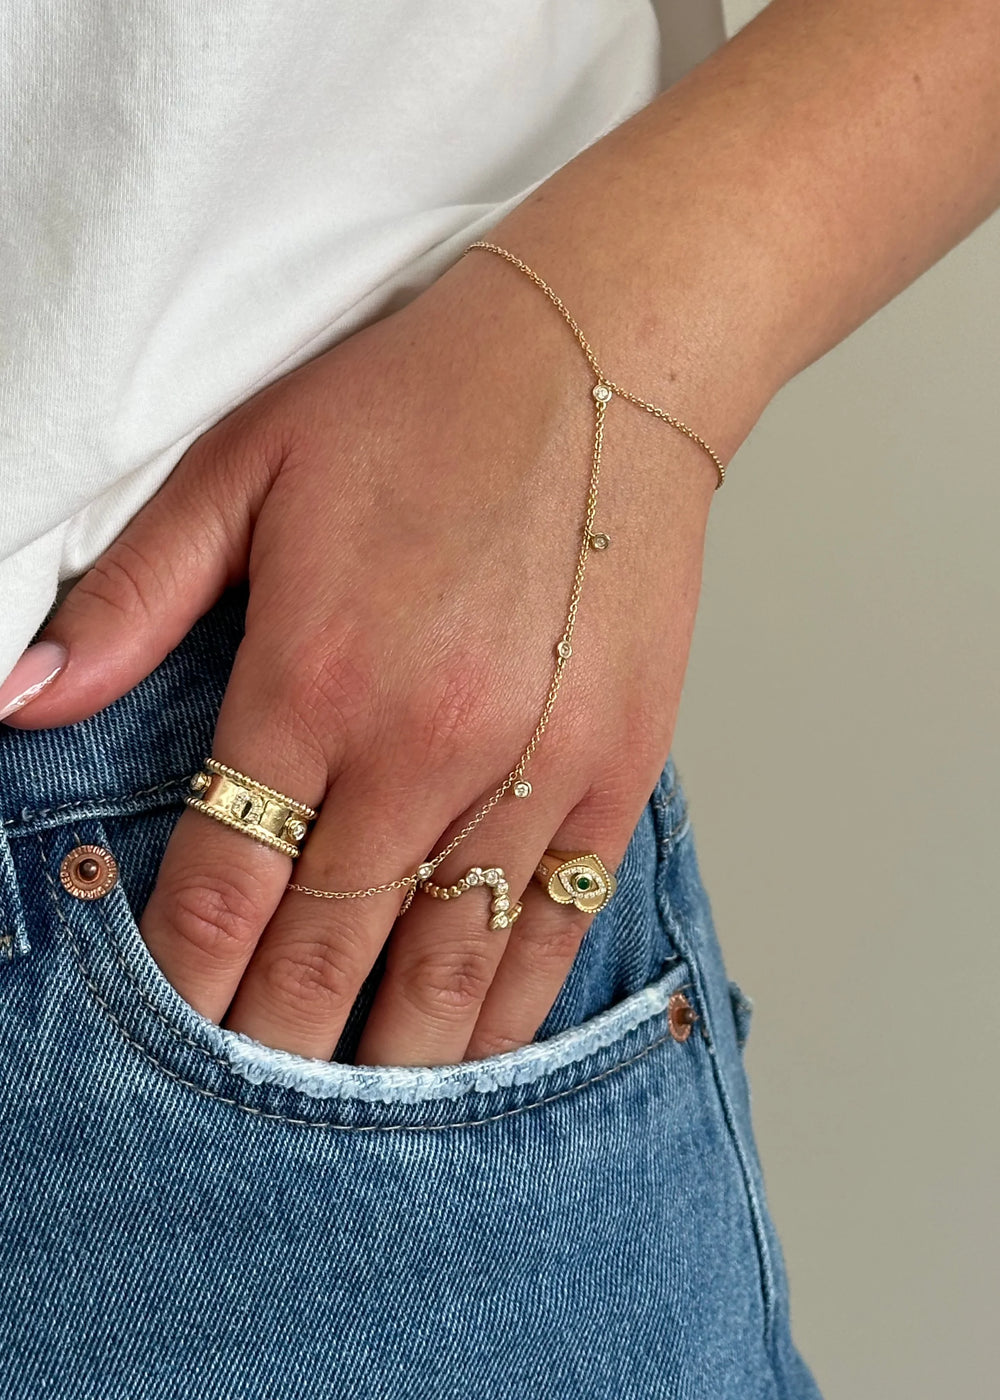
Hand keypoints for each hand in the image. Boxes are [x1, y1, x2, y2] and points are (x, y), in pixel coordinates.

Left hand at [4, 247, 718, 1065]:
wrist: (606, 364)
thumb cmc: (424, 403)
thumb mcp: (247, 465)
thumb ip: (134, 594)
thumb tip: (24, 697)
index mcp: (319, 674)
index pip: (225, 881)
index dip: (182, 983)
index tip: (160, 1050)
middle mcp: (427, 746)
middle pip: (328, 948)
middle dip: (274, 1046)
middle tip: (242, 1117)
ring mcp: (533, 768)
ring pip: (447, 966)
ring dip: (392, 1062)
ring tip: (351, 1120)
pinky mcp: (616, 770)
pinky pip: (554, 925)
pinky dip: (508, 1007)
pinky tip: (475, 1056)